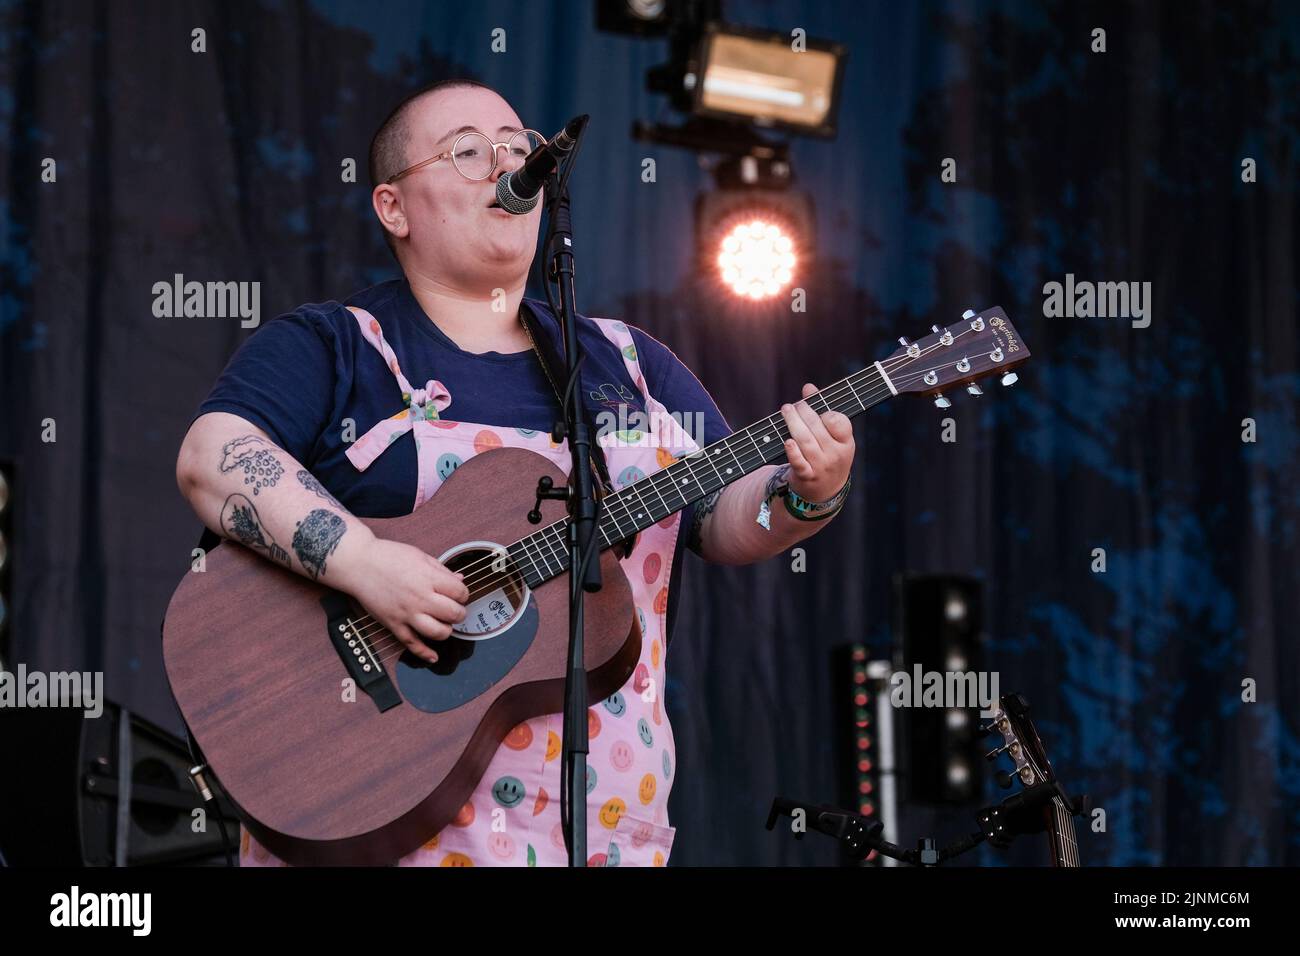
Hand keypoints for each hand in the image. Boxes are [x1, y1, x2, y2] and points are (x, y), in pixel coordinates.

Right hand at [343, 537, 469, 663]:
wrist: (359, 563)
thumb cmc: (387, 556)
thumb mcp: (420, 556)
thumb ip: (441, 570)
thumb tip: (460, 578)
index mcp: (429, 578)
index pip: (460, 592)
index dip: (463, 593)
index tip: (458, 593)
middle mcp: (420, 597)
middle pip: (454, 614)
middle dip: (459, 613)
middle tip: (454, 608)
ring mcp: (407, 613)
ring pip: (437, 632)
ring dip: (446, 630)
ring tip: (443, 623)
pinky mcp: (394, 624)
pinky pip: (412, 644)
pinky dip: (424, 653)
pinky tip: (433, 656)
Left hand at [780, 382, 854, 501]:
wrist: (824, 491)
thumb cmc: (827, 455)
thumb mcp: (832, 437)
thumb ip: (821, 411)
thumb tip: (808, 387)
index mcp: (845, 443)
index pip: (839, 422)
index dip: (826, 413)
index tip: (818, 409)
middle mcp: (835, 455)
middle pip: (816, 428)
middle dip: (804, 412)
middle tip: (793, 405)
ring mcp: (821, 467)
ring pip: (805, 441)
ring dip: (793, 423)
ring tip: (786, 410)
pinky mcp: (806, 477)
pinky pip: (799, 463)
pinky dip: (792, 452)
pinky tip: (787, 441)